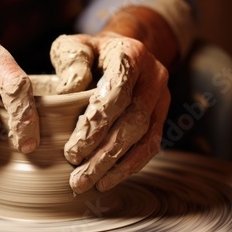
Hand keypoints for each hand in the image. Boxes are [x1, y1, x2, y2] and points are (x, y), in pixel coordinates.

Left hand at [50, 33, 169, 192]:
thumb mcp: (74, 46)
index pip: (117, 92)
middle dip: (104, 154)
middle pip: (132, 121)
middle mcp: (153, 76)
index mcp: (131, 55)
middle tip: (78, 179)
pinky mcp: (162, 115)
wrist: (124, 48)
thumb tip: (68, 92)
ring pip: (143, 137)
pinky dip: (131, 165)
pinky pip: (151, 144)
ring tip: (90, 185)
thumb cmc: (92, 52)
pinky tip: (110, 179)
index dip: (96, 124)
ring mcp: (161, 97)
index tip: (72, 152)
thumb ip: (70, 63)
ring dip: (117, 165)